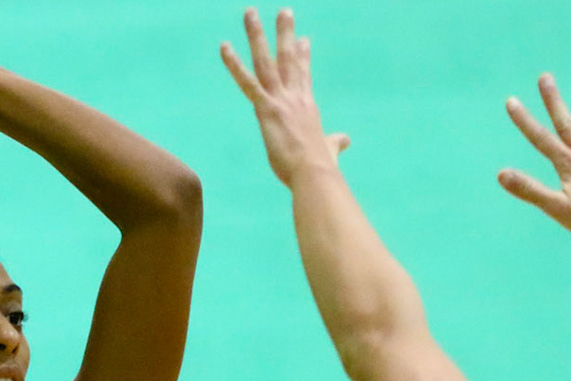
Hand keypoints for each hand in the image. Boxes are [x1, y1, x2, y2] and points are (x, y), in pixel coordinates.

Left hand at [221, 8, 349, 187]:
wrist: (315, 174)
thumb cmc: (320, 167)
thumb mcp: (329, 150)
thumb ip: (335, 143)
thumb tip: (345, 140)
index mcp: (308, 106)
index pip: (304, 76)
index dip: (303, 57)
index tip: (303, 39)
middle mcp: (295, 97)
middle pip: (288, 59)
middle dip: (285, 33)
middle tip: (283, 11)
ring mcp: (281, 100)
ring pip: (266, 61)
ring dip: (257, 35)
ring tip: (250, 13)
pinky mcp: (267, 109)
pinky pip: (248, 81)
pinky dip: (234, 64)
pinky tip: (224, 47)